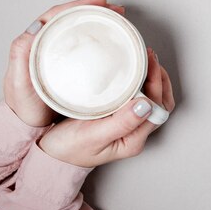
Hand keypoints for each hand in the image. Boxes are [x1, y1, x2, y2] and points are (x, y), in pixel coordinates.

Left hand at [3, 0, 125, 126]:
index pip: (58, 14)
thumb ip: (21, 55)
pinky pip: (84, 45)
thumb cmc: (23, 106)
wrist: (29, 127)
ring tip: (117, 20)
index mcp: (34, 42)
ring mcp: (59, 54)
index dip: (79, 5)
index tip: (100, 3)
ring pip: (79, 29)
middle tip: (116, 10)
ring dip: (98, 21)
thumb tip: (33, 27)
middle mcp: (46, 44)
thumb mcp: (18, 81)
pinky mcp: (69, 66)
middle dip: (95, 9)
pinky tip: (110, 41)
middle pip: (72, 18)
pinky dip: (98, 38)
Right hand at [39, 49, 174, 166]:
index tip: (149, 63)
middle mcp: (135, 133)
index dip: (157, 83)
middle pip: (160, 102)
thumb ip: (121, 123)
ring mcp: (128, 124)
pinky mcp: (119, 116)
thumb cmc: (68, 148)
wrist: (51, 154)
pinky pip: (138, 97)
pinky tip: (134, 71)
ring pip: (151, 98)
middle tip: (149, 56)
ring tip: (145, 59)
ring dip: (152, 78)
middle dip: (158, 77)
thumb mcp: (93, 136)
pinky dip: (141, 82)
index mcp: (133, 140)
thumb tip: (146, 105)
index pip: (156, 108)